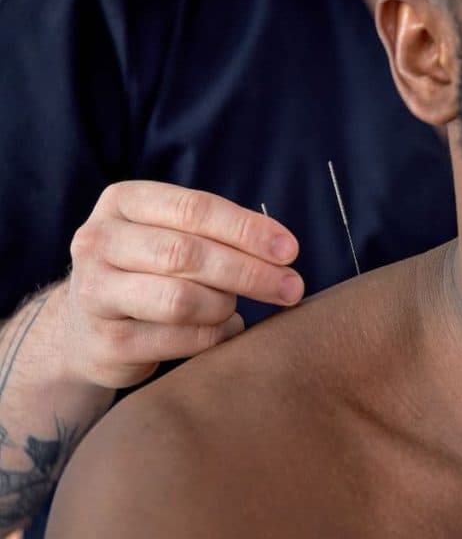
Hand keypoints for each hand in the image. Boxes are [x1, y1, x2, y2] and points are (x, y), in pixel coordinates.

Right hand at [59, 181, 303, 388]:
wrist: (87, 328)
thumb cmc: (150, 270)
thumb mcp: (174, 234)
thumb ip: (221, 234)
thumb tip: (284, 250)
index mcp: (123, 202)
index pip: (195, 209)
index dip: (248, 230)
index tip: (290, 250)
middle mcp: (98, 241)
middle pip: (188, 254)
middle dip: (250, 272)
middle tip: (291, 288)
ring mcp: (95, 293)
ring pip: (181, 299)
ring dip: (225, 306)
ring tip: (236, 308)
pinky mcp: (106, 342)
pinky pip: (178, 339)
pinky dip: (214, 336)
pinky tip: (225, 331)